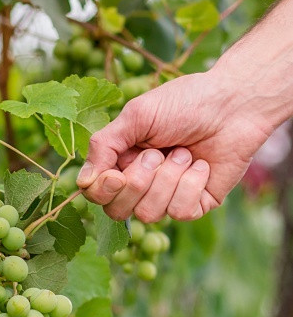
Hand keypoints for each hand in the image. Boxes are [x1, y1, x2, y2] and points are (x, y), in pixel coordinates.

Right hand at [76, 69, 272, 221]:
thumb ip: (104, 146)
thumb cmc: (186, 102)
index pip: (97, 194)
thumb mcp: (137, 116)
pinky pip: (179, 212)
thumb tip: (81, 182)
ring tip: (183, 153)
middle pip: (118, 211)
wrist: (235, 102)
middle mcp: (142, 184)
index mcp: (122, 162)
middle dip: (138, 182)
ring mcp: (168, 197)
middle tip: (158, 152)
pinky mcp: (195, 205)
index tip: (116, 175)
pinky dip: (191, 184)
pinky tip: (201, 164)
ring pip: (149, 214)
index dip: (102, 191)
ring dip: (168, 179)